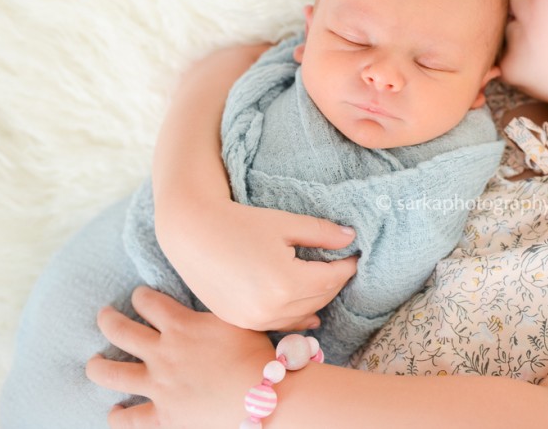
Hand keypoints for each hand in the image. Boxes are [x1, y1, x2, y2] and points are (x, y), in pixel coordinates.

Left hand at [87, 286, 275, 428]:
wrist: (262, 397)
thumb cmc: (257, 354)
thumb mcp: (239, 318)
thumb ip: (219, 306)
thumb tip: (218, 292)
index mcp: (181, 325)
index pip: (148, 302)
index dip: (141, 296)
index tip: (139, 295)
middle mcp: (162, 353)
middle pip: (120, 331)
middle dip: (108, 319)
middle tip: (104, 314)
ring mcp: (159, 386)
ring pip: (112, 373)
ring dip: (98, 366)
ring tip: (94, 362)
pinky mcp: (163, 416)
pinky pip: (130, 419)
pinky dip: (118, 416)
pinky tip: (115, 411)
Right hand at [157, 201, 357, 330]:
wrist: (192, 234)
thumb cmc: (239, 224)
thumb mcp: (286, 224)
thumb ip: (322, 233)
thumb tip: (350, 238)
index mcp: (287, 283)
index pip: (331, 279)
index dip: (347, 266)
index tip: (355, 255)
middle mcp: (272, 308)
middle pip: (320, 299)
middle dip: (335, 282)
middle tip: (343, 266)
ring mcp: (255, 319)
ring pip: (302, 315)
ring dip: (318, 300)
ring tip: (327, 283)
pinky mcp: (242, 322)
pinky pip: (280, 323)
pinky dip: (297, 317)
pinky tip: (310, 315)